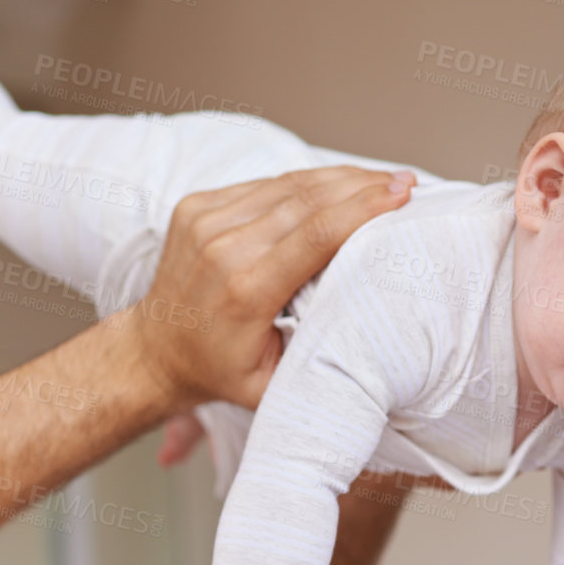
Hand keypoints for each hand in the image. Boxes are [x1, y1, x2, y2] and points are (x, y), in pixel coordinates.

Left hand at [113, 166, 414, 413]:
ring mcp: (205, 220)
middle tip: (407, 181)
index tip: (403, 194)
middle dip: (363, 186)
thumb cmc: (222, 372)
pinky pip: (264, 186)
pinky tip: (338, 184)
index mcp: (244, 291)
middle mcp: (222, 247)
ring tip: (380, 179)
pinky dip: (306, 183)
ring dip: (340, 179)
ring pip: (287, 185)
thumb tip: (377, 332)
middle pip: (308, 200)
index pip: (317, 234)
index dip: (364, 209)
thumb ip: (320, 358)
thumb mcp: (276, 385)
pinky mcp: (199, 206)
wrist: (156, 350)